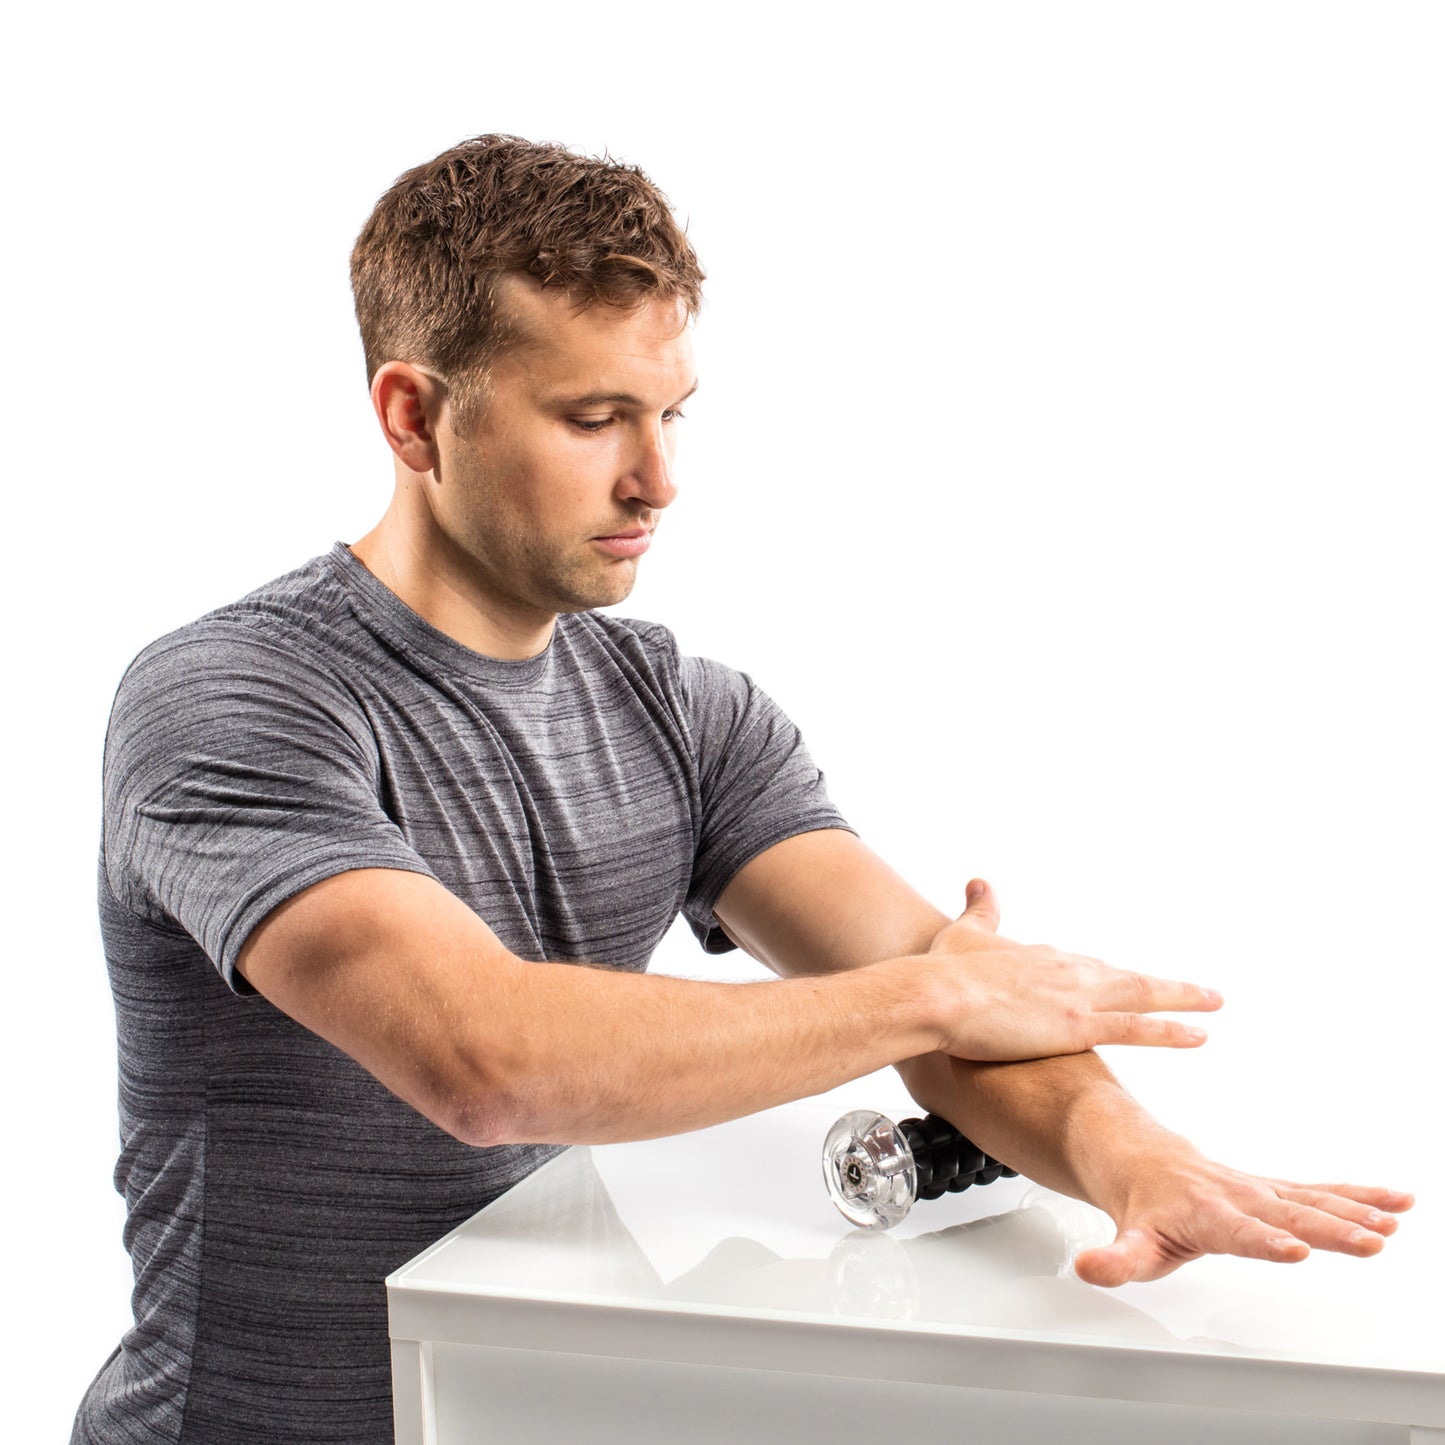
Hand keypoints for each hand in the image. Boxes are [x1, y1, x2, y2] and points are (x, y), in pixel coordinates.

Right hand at [925, 879, 1222, 1061]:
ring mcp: (1077, 998)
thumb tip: (980, 882)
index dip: (1112, 979)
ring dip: (1181, 998)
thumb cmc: (941, 971)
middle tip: (1203, 991)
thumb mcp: (962, 933)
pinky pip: (1135, 1028)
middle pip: (1127, 979)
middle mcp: (1068, 971)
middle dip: (1166, 985)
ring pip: (1142, 996)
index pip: (1086, 969)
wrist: (933, 995)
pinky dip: (1170, 1030)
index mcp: (1042, 957)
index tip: (1132, 986)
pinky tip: (1198, 1034)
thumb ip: (980, 910)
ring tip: (1213, 1003)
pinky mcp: (1076, 1026)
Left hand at [1073, 1140, 1414, 1285]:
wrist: (1137, 1155)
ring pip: (1311, 1200)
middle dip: (1330, 1228)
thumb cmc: (1138, 1201)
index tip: (1295, 1249)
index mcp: (1203, 1214)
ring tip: (1393, 1221)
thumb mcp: (1125, 1237)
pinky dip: (1358, 1194)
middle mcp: (1236, 1197)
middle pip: (1287, 1215)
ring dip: (1354, 1211)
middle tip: (1369, 1239)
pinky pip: (1319, 1191)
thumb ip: (1114, 1259)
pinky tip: (1395, 1201)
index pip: (1238, 1232)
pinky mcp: (1274, 1190)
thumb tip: (1089, 1268)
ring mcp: (1258, 1191)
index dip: (1265, 1241)